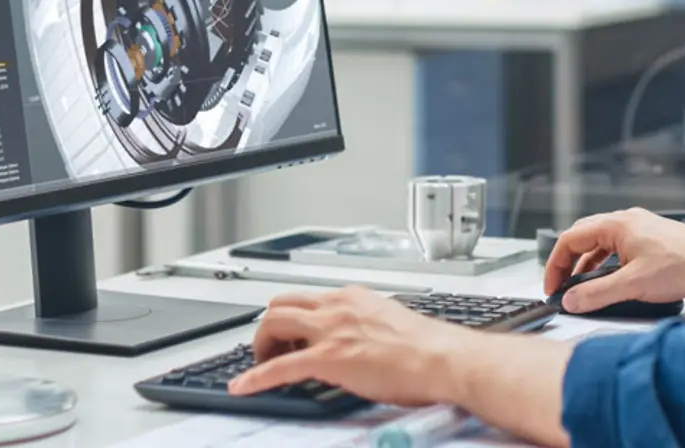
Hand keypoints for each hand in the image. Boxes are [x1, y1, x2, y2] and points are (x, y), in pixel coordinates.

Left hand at [229, 287, 470, 406]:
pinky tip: (242, 387)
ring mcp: (331, 331)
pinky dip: (254, 377)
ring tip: (261, 364)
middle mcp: (338, 307)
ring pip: (274, 323)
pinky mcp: (328, 359)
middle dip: (268, 326)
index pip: (308, 298)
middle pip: (282, 304)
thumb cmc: (427, 348)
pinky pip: (279, 366)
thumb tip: (359, 339)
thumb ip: (367, 324)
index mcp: (354, 297)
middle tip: (270, 349)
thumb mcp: (391, 322)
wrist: (441, 358)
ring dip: (260, 345)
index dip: (292, 317)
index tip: (288, 334)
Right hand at [543, 208, 684, 313]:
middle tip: (562, 286)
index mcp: (618, 224)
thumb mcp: (633, 285)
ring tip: (583, 288)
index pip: (571, 238)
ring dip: (588, 265)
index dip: (556, 263)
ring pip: (603, 245)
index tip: (552, 286)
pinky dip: (608, 266)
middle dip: (569, 262)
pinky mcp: (654, 245)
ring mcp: (642, 232)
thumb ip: (597, 294)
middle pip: (584, 237)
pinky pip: (620, 252)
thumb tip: (571, 300)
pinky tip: (613, 284)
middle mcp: (628, 222)